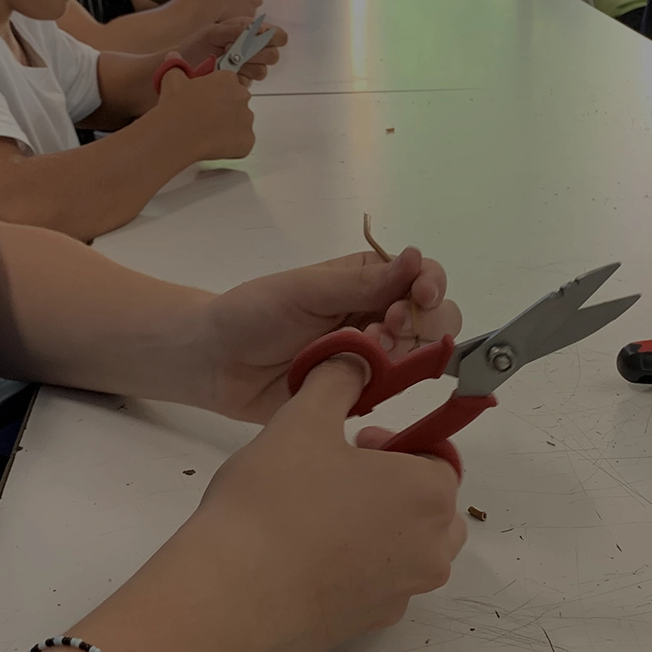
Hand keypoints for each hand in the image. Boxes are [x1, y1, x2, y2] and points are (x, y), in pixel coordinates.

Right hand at [152, 65, 256, 160]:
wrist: (178, 133)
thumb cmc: (176, 106)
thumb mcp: (172, 80)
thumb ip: (176, 66)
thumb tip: (173, 56)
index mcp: (227, 79)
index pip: (229, 84)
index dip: (216, 94)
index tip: (205, 102)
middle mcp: (242, 96)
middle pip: (238, 104)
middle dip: (225, 111)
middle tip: (206, 120)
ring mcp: (247, 119)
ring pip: (241, 124)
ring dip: (229, 129)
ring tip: (208, 134)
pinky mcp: (247, 140)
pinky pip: (243, 143)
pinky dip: (233, 147)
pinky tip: (214, 145)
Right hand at [160, 357, 466, 651]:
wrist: (231, 600)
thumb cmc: (274, 504)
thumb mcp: (303, 419)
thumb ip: (337, 380)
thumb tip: (354, 362)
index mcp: (429, 495)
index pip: (439, 458)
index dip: (396, 443)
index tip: (353, 441)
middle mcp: (429, 550)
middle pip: (431, 507)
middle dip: (393, 484)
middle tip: (337, 473)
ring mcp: (401, 594)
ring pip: (407, 548)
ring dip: (376, 525)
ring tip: (317, 513)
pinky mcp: (368, 624)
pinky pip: (377, 584)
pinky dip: (354, 565)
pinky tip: (301, 553)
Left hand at [175, 16, 286, 81]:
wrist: (181, 66)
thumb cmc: (197, 45)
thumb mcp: (214, 32)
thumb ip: (236, 31)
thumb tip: (257, 32)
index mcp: (251, 33)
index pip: (278, 36)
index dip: (273, 38)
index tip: (256, 38)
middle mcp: (254, 51)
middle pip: (273, 56)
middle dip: (253, 53)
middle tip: (232, 49)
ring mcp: (249, 69)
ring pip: (262, 71)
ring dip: (242, 65)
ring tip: (223, 60)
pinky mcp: (241, 84)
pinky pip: (247, 82)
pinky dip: (234, 76)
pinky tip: (222, 72)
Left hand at [197, 247, 459, 422]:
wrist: (215, 362)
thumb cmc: (254, 312)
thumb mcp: (307, 289)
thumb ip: (363, 282)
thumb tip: (417, 259)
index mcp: (368, 280)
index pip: (422, 277)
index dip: (431, 286)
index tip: (421, 296)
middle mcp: (378, 316)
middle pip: (435, 319)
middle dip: (425, 322)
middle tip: (391, 326)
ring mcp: (372, 357)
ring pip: (420, 356)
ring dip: (406, 352)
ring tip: (370, 350)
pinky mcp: (361, 393)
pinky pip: (393, 391)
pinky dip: (387, 384)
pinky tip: (361, 379)